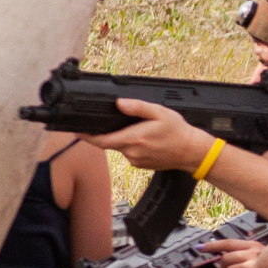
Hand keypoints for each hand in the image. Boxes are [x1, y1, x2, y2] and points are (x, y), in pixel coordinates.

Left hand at [87, 98, 215, 172]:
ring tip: (141, 130)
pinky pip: (129, 153)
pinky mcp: (140, 165)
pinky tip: (146, 140)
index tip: (76, 131)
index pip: (101, 140)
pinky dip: (132, 145)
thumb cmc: (177, 132)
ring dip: (123, 138)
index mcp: (134, 139)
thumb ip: (138, 107)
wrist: (191, 152)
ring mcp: (135, 161)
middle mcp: (132, 153)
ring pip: (120, 147)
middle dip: (108, 132)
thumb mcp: (159, 113)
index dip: (86, 136)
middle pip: (109, 142)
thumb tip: (120, 103)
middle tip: (115, 122)